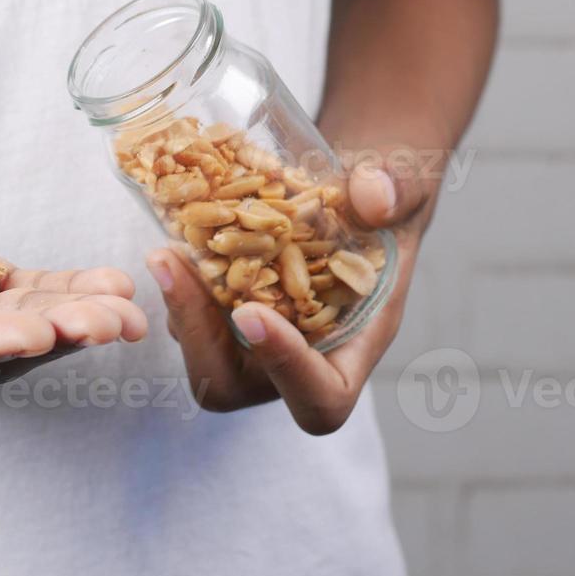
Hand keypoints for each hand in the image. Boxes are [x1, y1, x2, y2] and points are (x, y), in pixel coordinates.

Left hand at [146, 148, 433, 434]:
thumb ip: (400, 188)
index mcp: (356, 339)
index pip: (322, 396)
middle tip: (176, 269)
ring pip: (204, 354)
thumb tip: (372, 199)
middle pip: (237, 387)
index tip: (249, 313)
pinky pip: (193, 318)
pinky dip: (178, 285)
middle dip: (199, 336)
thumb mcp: (407, 179)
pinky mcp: (229, 309)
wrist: (357, 182)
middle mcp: (303, 351)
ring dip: (180, 308)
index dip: (284, 369)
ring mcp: (260, 335)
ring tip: (168, 252)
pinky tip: (173, 237)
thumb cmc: (389, 194)